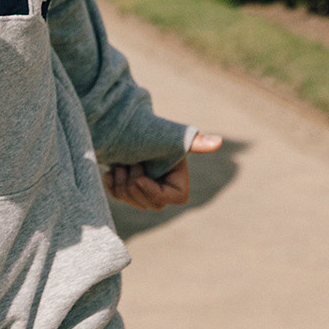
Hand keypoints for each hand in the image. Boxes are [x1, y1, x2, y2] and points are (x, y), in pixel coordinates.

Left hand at [102, 132, 222, 209]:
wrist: (124, 123)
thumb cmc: (151, 129)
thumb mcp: (173, 137)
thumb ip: (195, 142)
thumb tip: (218, 141)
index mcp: (178, 180)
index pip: (172, 199)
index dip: (154, 192)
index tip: (140, 176)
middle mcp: (163, 188)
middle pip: (150, 204)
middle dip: (135, 184)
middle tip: (133, 162)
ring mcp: (144, 190)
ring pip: (132, 201)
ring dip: (122, 181)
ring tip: (123, 162)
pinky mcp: (126, 187)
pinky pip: (118, 197)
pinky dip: (111, 184)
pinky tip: (111, 170)